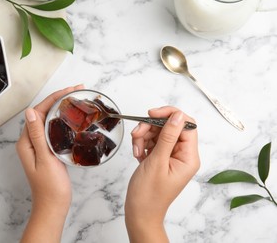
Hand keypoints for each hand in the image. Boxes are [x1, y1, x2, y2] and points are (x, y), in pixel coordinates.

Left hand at [16, 84, 83, 241]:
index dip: (54, 98)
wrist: (53, 206)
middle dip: (60, 99)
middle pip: (44, 113)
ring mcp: (38, 146)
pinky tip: (72, 118)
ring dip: (62, 108)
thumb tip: (31, 112)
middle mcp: (30, 141)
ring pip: (49, 120)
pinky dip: (63, 120)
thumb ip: (37, 135)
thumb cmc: (50, 187)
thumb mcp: (45, 159)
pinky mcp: (46, 150)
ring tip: (77, 99)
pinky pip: (53, 130)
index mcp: (26, 142)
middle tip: (77, 90)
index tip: (70, 90)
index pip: (39, 112)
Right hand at [125, 106, 199, 242]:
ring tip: (136, 149)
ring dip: (144, 136)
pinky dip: (142, 143)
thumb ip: (168, 137)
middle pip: (170, 127)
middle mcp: (183, 155)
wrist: (139, 212)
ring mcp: (171, 156)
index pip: (186, 125)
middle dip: (151, 127)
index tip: (151, 114)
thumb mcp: (157, 162)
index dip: (170, 115)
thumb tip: (177, 116)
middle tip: (138, 134)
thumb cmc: (149, 194)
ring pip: (159, 132)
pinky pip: (152, 141)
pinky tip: (138, 154)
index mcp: (189, 157)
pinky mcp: (161, 157)